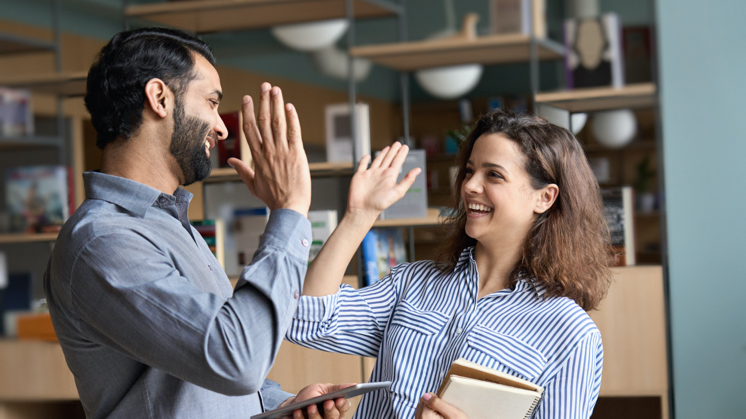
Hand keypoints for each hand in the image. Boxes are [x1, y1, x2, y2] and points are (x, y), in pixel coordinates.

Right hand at [228, 83, 311, 216]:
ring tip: (276, 89)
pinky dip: (292, 118)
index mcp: (257, 157)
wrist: (289, 207)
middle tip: (264, 86)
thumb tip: (232, 161)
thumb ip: (242, 170)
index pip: (250, 129)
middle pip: (263, 121)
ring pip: (277, 123)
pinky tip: (289, 106)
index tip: (247, 98)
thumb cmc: (273, 198)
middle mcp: (268, 151)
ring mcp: (282, 151)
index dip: (248, 112)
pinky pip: (294, 132)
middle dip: (263, 101)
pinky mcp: (297, 154)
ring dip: (276, 104)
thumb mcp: (253, 185)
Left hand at [279, 383, 354, 418]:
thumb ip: (336, 389)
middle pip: (334, 417)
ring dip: (315, 415)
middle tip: (327, 403)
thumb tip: (355, 385)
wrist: (292, 406)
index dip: (342, 405)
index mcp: (336, 408)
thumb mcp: (323, 389)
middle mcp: (329, 418)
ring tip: (310, 406)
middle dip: (331, 410)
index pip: (343, 407)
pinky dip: (301, 417)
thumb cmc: (310, 396)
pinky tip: (298, 411)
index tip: (339, 399)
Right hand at [346, 142, 420, 222]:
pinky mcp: (360, 175)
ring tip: (388, 148)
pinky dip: (364, 160)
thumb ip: (407, 180)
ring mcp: (370, 174)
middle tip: (398, 143)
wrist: (363, 209)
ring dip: (383, 154)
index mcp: (390, 177)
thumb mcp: (398, 191)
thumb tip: (418, 170)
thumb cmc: (380, 203)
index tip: (405, 147)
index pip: (397, 162)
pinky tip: (367, 156)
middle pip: (389, 159)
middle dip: (394, 151)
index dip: (401, 154)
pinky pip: (362, 165)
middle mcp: (381, 174)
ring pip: (378, 160)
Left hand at [415, 393, 467, 418]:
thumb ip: (438, 402)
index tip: (444, 408)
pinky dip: (429, 418)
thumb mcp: (453, 414)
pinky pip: (423, 418)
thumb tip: (426, 395)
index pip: (426, 397)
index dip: (437, 400)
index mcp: (425, 416)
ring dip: (430, 412)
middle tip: (444, 415)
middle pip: (422, 404)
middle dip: (432, 406)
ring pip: (422, 411)